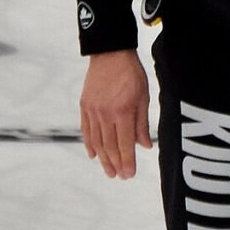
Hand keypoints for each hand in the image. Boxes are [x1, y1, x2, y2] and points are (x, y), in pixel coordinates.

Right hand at [80, 49, 152, 178]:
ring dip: (103, 159)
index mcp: (122, 111)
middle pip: (109, 147)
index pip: (124, 144)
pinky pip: (86, 130)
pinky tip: (94, 155)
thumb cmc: (131, 73)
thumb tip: (145, 146)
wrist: (110, 53)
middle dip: (115, 164)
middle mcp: (105, 114)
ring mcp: (92, 111)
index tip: (129, 174)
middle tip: (120, 177)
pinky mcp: (84, 106)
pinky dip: (90, 144)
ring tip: (109, 171)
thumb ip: (142, 123)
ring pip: (97, 142)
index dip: (127, 162)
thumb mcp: (143, 96)